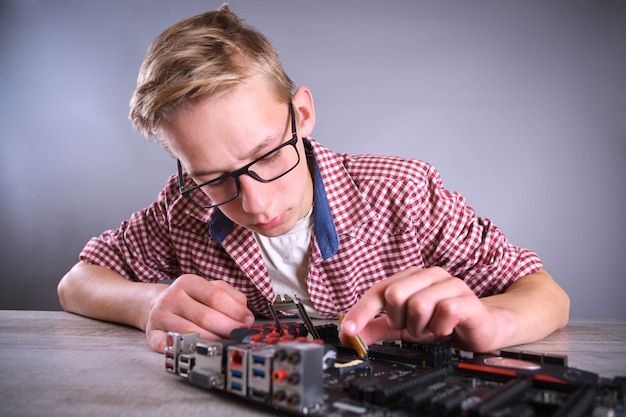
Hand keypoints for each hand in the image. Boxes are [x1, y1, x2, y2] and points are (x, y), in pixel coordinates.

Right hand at [145, 274, 253, 351]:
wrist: (157, 304)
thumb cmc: (191, 298)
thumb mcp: (210, 288)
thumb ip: (231, 297)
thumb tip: (245, 314)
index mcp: (188, 282)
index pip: (215, 297)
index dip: (235, 311)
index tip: (248, 321)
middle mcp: (172, 297)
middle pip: (205, 316)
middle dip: (228, 328)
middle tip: (241, 335)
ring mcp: (160, 315)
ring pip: (191, 332)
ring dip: (213, 340)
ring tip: (228, 343)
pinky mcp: (152, 333)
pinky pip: (167, 344)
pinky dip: (182, 348)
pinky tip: (196, 350)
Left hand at [340, 267, 501, 351]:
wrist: (482, 327)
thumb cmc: (442, 321)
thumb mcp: (404, 326)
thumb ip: (376, 327)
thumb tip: (348, 333)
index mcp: (410, 278)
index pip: (378, 290)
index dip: (361, 311)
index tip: (348, 330)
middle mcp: (429, 275)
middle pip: (395, 295)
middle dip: (399, 321)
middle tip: (412, 328)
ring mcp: (450, 284)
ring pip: (418, 305)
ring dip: (421, 328)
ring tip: (431, 330)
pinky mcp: (468, 299)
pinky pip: (445, 312)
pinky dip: (440, 328)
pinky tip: (446, 329)